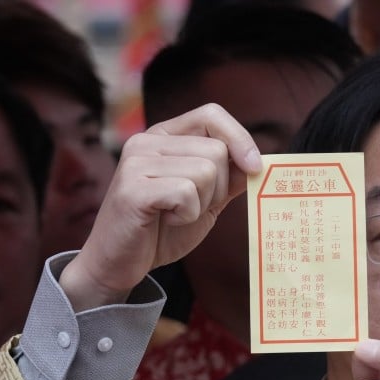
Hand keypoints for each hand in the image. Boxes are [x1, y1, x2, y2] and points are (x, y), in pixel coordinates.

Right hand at [59, 104, 260, 310]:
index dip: (240, 138)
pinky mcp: (133, 189)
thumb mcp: (204, 200)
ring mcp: (136, 162)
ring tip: (177, 214)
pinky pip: (186, 193)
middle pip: (216, 150)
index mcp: (164, 137)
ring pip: (205, 172)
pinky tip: (166, 220)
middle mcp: (146, 141)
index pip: (212, 115)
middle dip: (218, 187)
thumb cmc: (161, 230)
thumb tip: (258, 162)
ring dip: (202, 204)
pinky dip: (187, 215)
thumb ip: (227, 178)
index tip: (254, 168)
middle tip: (193, 207)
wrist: (120, 263)